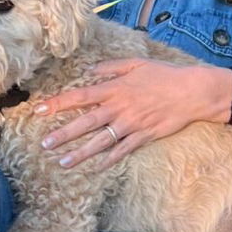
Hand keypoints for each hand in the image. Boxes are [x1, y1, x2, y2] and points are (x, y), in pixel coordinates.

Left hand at [35, 58, 225, 166]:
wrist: (192, 92)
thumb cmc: (165, 75)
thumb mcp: (137, 63)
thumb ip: (111, 67)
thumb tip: (91, 70)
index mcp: (114, 88)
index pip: (80, 97)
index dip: (58, 103)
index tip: (39, 109)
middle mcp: (119, 108)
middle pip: (85, 123)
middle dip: (63, 134)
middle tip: (44, 144)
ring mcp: (131, 124)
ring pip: (100, 141)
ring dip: (80, 153)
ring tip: (62, 162)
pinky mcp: (143, 136)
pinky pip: (123, 151)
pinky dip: (109, 160)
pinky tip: (96, 167)